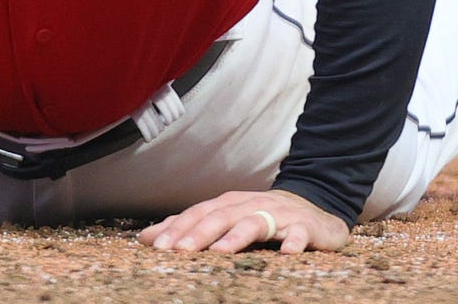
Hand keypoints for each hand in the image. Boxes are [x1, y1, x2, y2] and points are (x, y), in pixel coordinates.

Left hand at [139, 188, 350, 253]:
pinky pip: (299, 233)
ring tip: (220, 251)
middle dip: (199, 232)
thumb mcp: (224, 219)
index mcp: (229, 204)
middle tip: (180, 250)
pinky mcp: (305, 226)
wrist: (313, 209)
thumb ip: (188, 228)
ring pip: (255, 222)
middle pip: (221, 216)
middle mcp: (250, 205)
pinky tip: (287, 253)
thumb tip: (145, 238)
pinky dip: (294, 241)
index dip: (178, 229)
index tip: (156, 247)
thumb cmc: (262, 217)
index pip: (199, 214)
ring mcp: (278, 214)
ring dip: (237, 236)